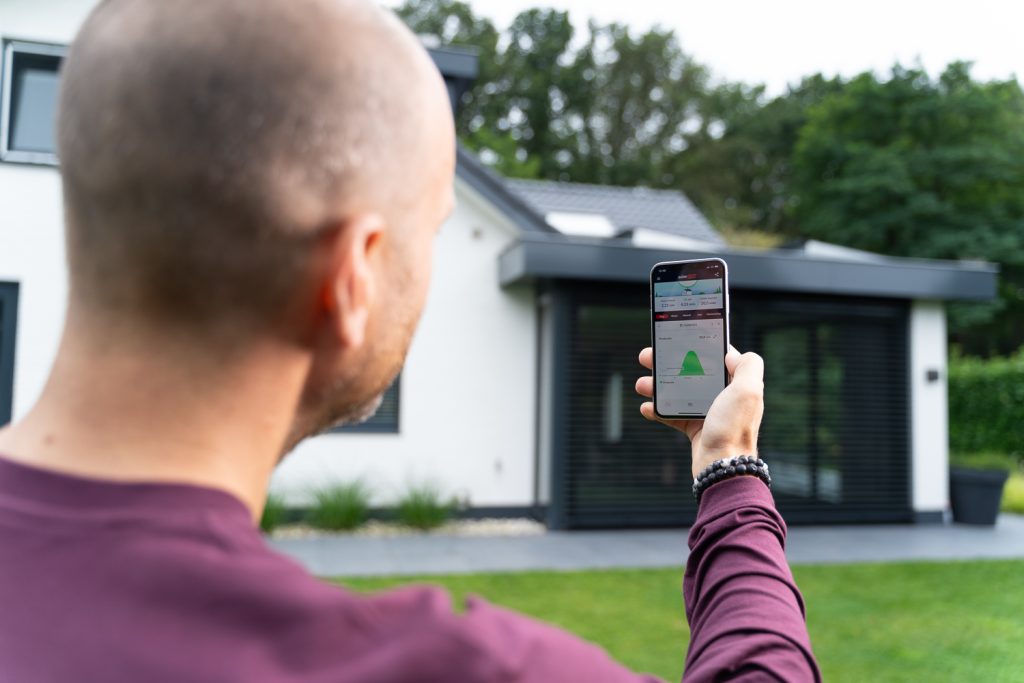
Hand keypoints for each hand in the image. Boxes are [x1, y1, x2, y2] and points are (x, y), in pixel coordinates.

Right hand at [635, 345, 763, 477]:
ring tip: (641, 384)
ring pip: (678, 392)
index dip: (696, 346)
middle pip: (691, 372)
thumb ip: (748, 366)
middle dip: (667, 364)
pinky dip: (658, 410)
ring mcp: (709, 413)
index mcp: (737, 384)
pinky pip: (672, 415)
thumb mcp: (748, 391)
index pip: (717, 357)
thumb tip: (731, 354)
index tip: (677, 339)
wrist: (721, 466)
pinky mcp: (695, 429)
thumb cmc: (734, 428)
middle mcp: (724, 397)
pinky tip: (646, 407)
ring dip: (657, 386)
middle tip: (647, 357)